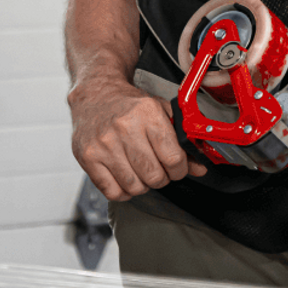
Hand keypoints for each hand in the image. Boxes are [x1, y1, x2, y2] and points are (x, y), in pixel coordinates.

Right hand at [69, 78, 206, 199]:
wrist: (95, 95)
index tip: (177, 167)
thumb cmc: (131, 105)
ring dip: (143, 185)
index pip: (173, 158)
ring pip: (134, 187)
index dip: (180, 169)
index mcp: (147, 114)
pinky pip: (112, 192)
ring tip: (140, 171)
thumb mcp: (162, 113)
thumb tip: (200, 169)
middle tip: (159, 169)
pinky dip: (123, 191)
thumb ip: (183, 141)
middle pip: (154, 176)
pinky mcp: (87, 157)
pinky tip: (125, 177)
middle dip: (162, 178)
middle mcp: (124, 128)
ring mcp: (103, 144)